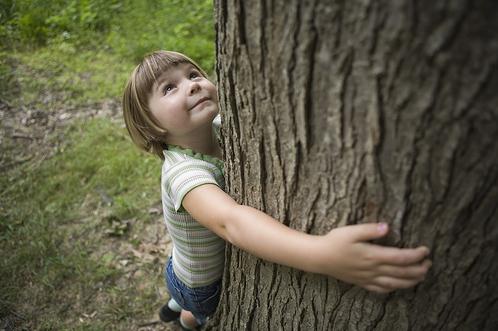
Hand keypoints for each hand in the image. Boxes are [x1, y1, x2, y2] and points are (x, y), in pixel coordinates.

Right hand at [314, 223, 431, 292]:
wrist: (319, 257)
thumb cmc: (334, 241)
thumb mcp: (351, 231)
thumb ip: (370, 229)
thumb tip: (387, 227)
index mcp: (372, 255)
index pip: (401, 257)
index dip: (416, 255)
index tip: (426, 250)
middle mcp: (373, 269)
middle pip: (402, 273)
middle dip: (419, 269)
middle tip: (429, 263)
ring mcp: (368, 278)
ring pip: (395, 283)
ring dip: (411, 281)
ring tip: (421, 276)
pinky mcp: (361, 282)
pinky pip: (381, 289)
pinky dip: (394, 288)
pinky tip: (398, 286)